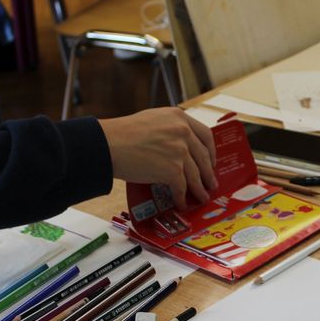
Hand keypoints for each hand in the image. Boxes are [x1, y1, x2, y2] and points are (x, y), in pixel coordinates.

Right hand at [99, 108, 217, 209]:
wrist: (108, 144)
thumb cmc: (123, 134)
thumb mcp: (153, 120)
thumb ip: (170, 129)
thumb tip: (181, 147)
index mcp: (179, 117)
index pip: (205, 135)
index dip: (211, 151)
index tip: (211, 162)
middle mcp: (183, 131)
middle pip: (204, 157)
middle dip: (208, 173)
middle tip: (210, 183)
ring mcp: (179, 150)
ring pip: (196, 175)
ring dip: (199, 189)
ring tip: (202, 197)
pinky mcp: (172, 169)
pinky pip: (182, 187)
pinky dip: (182, 197)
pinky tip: (181, 202)